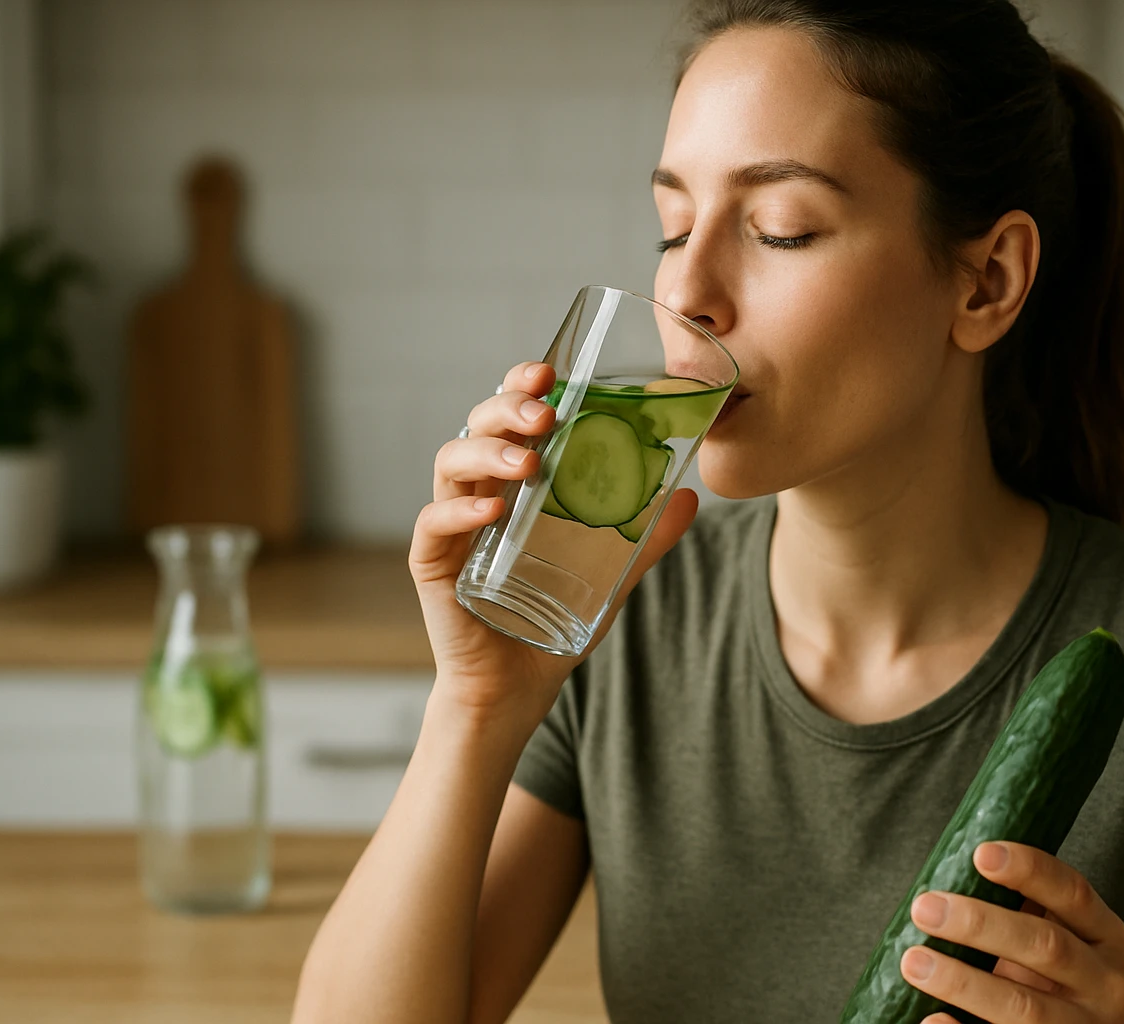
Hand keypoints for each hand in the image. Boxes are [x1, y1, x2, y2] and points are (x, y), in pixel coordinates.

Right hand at [411, 360, 699, 723]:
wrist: (516, 689)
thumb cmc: (552, 621)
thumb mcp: (611, 575)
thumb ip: (645, 539)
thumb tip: (690, 498)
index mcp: (513, 482)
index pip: (509, 416)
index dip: (521, 386)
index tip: (551, 373)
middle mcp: (477, 492)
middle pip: (476, 426)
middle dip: (507, 408)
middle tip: (545, 412)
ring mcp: (452, 526)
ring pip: (450, 463)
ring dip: (488, 451)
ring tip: (528, 460)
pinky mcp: (433, 564)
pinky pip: (434, 524)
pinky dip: (462, 510)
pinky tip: (494, 509)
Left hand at [900, 842, 1123, 1023]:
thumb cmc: (1044, 975)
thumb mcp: (1048, 936)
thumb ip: (1021, 907)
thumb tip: (955, 870)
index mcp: (1106, 937)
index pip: (1074, 893)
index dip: (1031, 870)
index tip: (981, 853)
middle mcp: (1105, 984)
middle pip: (1047, 947)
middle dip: (982, 925)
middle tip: (926, 908)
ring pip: (1024, 1006)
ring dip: (963, 982)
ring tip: (914, 962)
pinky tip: (933, 1018)